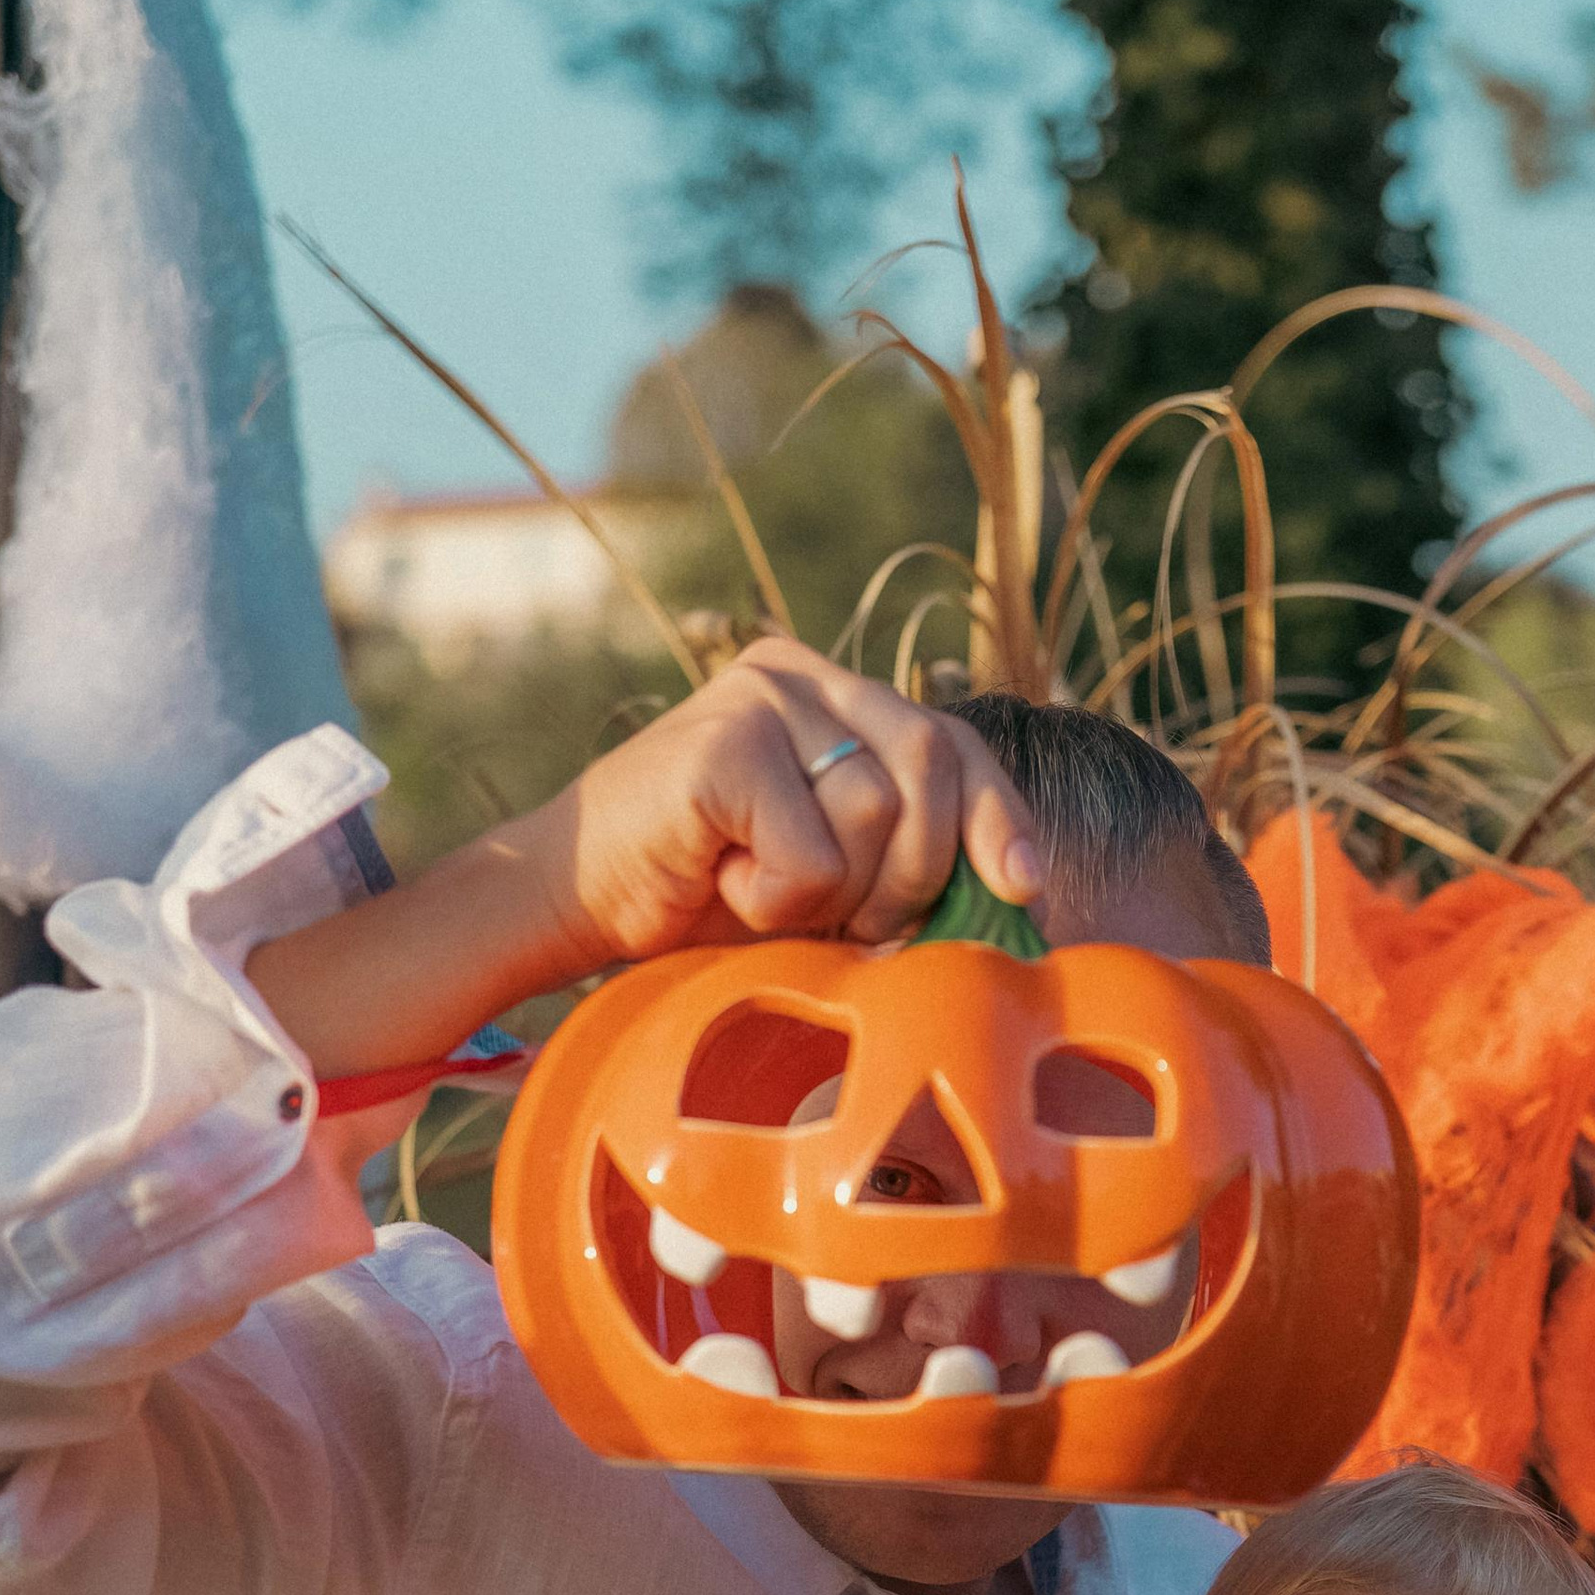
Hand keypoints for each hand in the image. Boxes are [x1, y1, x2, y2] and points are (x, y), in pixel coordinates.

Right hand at [517, 636, 1043, 968]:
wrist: (571, 901)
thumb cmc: (703, 897)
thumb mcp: (829, 874)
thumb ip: (906, 856)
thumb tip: (1020, 892)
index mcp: (833, 693)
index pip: (954, 741)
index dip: (999, 816)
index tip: (1023, 887)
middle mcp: (799, 674)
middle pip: (931, 766)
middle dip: (915, 872)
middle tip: (849, 920)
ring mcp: (758, 696)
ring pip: (876, 815)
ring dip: (832, 894)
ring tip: (762, 891)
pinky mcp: (721, 743)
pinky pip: (812, 854)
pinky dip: (777, 900)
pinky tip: (723, 882)